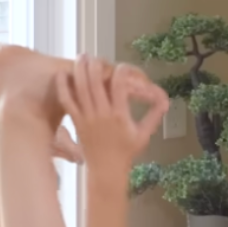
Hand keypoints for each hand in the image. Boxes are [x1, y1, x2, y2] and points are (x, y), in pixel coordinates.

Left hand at [55, 54, 163, 175]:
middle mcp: (102, 114)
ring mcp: (87, 117)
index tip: (122, 67)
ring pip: (81, 89)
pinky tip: (61, 74)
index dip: (121, 71)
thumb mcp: (144, 134)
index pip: (120, 85)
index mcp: (120, 115)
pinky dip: (63, 87)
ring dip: (80, 70)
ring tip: (81, 57)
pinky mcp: (76, 122)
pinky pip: (67, 102)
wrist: (106, 170)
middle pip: (96, 83)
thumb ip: (154, 115)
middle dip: (95, 66)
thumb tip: (166, 101)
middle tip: (94, 56)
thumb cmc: (126, 152)